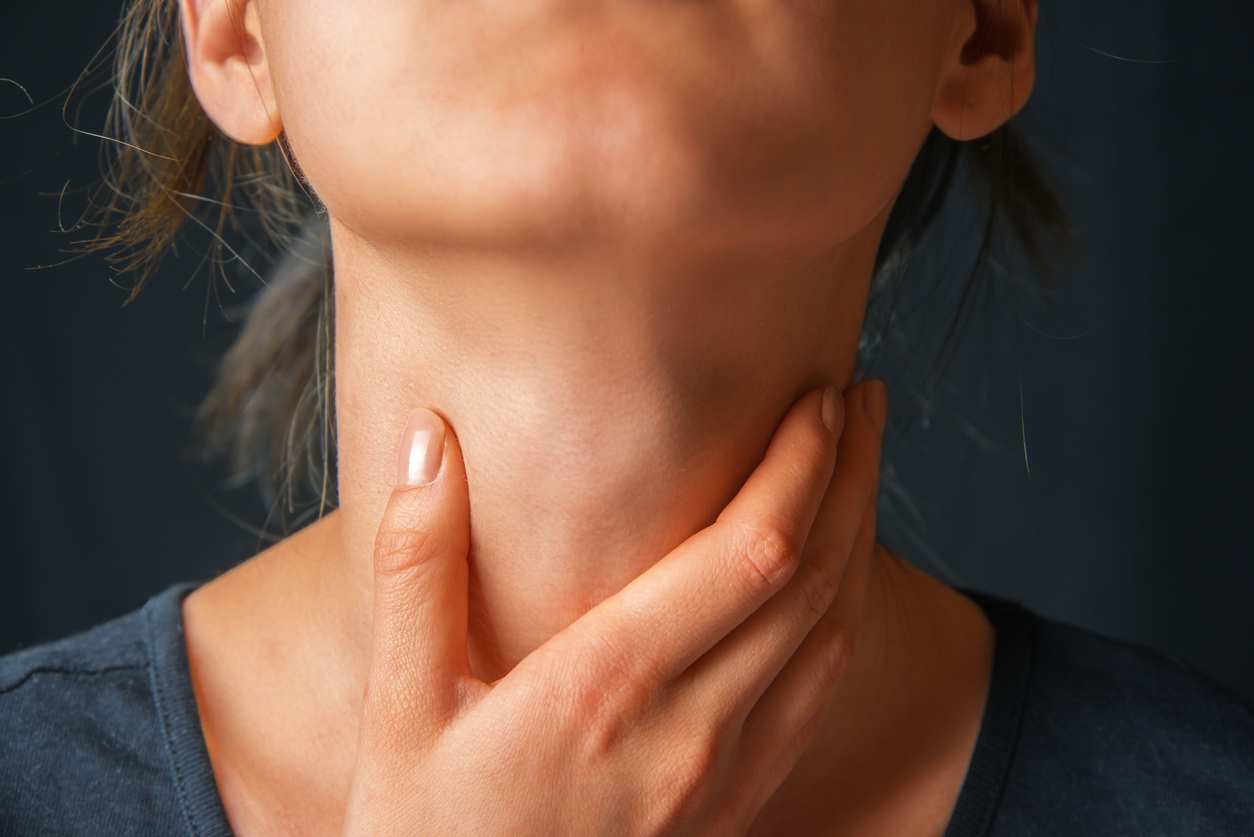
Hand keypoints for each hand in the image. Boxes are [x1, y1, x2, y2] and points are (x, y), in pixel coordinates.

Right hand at [342, 382, 887, 835]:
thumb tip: (428, 440)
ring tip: (863, 463)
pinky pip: (819, 695)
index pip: (751, 555)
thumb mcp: (397, 711)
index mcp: (605, 689)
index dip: (801, 465)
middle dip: (851, 475)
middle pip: (815, 580)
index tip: (817, 396)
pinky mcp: (737, 808)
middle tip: (860, 398)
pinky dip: (845, 615)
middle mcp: (690, 732)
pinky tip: (834, 579)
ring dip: (861, 538)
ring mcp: (725, 779)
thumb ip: (415, 571)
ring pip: (834, 636)